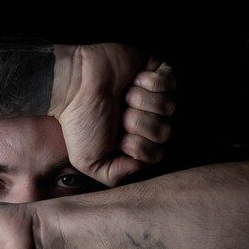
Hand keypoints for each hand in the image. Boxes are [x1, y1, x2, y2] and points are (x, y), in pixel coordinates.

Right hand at [54, 44, 175, 186]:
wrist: (75, 83)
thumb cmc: (80, 121)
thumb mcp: (88, 162)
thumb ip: (114, 176)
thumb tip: (139, 168)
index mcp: (134, 140)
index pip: (156, 154)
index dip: (137, 146)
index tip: (116, 136)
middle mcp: (146, 119)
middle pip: (166, 132)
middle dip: (139, 123)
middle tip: (118, 113)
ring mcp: (154, 95)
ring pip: (170, 107)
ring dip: (142, 101)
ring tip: (123, 96)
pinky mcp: (158, 71)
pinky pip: (172, 82)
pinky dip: (151, 82)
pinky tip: (134, 80)